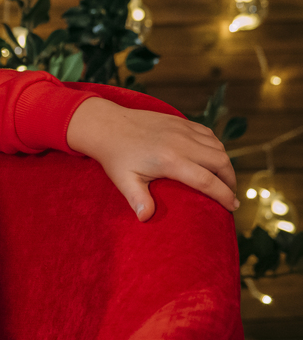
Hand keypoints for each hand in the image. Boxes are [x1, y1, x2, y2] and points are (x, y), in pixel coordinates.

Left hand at [66, 97, 238, 220]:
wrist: (107, 125)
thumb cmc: (115, 156)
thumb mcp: (123, 180)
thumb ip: (137, 199)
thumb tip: (145, 218)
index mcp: (170, 160)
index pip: (207, 181)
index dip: (224, 195)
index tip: (232, 207)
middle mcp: (181, 143)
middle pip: (220, 163)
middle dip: (230, 181)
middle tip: (229, 196)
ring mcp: (182, 129)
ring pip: (218, 147)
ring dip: (224, 164)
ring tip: (223, 180)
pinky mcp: (180, 121)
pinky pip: (208, 134)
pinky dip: (216, 147)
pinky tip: (212, 158)